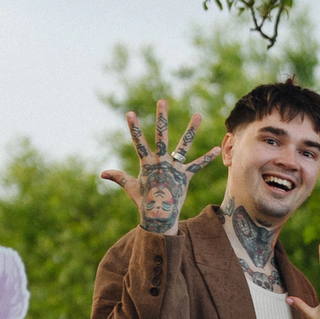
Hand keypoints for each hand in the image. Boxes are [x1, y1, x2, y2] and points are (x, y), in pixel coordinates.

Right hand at [101, 100, 219, 234]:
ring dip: (191, 130)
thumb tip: (101, 173)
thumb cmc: (143, 202)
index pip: (139, 142)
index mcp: (147, 164)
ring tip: (198, 115)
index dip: (134, 128)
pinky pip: (198, 165)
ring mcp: (174, 169)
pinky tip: (217, 148)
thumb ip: (118, 176)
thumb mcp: (130, 187)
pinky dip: (207, 158)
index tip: (130, 113)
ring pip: (184, 146)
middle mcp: (162, 163)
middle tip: (163, 101)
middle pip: (161, 136)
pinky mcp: (185, 177)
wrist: (159, 217)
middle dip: (161, 118)